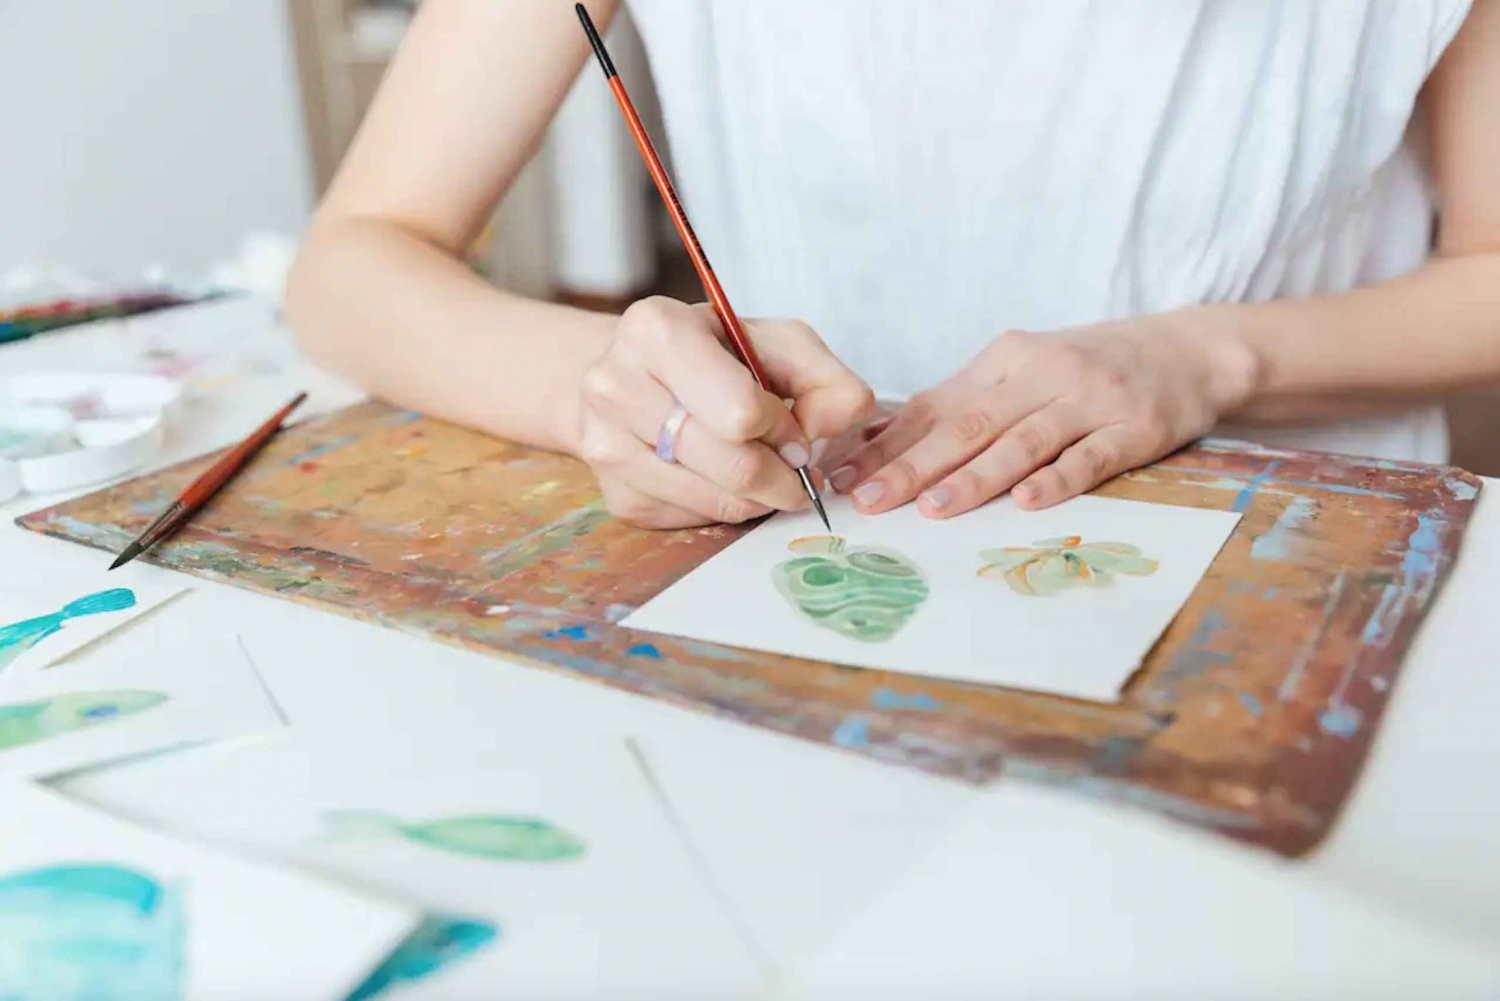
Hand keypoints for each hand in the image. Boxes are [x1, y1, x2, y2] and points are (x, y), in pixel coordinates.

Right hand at [576, 296, 874, 528]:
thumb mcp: (775, 342)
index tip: (793, 428)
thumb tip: (843, 420)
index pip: (740, 412)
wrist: (632, 375)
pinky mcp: (619, 497)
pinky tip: (722, 476)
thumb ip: (825, 377)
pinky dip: (727, 506)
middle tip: (797, 469)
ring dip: (760, 496)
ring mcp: (607, 447)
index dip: (783, 428)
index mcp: (656, 331)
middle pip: (732, 466)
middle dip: (782, 474)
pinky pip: (697, 520)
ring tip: (766, 470)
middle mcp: (616, 386)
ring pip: (718, 501)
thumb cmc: (712, 354)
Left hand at [827, 311, 1258, 516]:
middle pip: (968, 426)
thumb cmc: (1089, 370)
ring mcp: (1090, 400)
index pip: (934, 407)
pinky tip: (1027, 501)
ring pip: (1022, 442)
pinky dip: (1057, 478)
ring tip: (934, 507)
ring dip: (976, 477)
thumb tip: (880, 443)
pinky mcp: (1134, 428)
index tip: (843, 477)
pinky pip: (1090, 457)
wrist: (1188, 350)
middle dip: (913, 466)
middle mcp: (1041, 375)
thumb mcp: (1022, 373)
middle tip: (870, 500)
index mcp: (1003, 361)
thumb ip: (960, 406)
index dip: (886, 445)